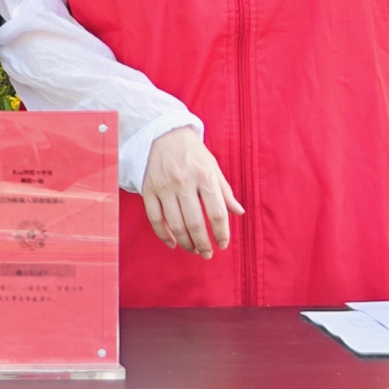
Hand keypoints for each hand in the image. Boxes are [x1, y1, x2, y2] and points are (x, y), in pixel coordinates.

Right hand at [137, 126, 241, 257]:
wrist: (162, 134)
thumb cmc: (192, 152)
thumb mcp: (213, 167)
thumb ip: (225, 191)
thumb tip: (239, 212)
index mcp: (205, 176)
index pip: (217, 212)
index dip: (221, 233)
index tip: (223, 244)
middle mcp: (184, 182)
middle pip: (195, 223)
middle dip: (203, 243)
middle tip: (208, 254)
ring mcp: (164, 187)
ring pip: (175, 224)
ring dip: (186, 242)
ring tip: (193, 250)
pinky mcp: (149, 190)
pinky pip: (155, 219)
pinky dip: (163, 235)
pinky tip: (172, 243)